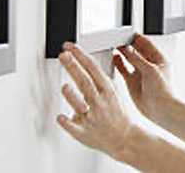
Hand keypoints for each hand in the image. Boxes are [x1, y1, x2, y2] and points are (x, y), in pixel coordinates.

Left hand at [56, 42, 139, 160]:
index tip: (69, 47)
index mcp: (106, 90)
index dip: (80, 56)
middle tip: (63, 56)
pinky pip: (74, 128)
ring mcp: (92, 118)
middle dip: (74, 68)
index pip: (92, 68)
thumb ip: (98, 78)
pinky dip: (67, 122)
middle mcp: (99, 103)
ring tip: (64, 86)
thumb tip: (85, 61)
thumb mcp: (112, 92)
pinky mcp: (84, 132)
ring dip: (73, 96)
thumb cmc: (115, 113)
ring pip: (81, 105)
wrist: (124, 137)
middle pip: (85, 82)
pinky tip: (60, 117)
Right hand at [114, 33, 173, 120]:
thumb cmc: (162, 90)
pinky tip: (114, 57)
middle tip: (118, 38)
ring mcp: (140, 73)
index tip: (127, 32)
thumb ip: (136, 59)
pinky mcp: (132, 82)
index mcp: (159, 59)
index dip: (137, 37)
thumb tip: (126, 49)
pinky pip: (123, 69)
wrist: (160, 109)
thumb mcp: (149, 70)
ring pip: (129, 58)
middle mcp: (149, 65)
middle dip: (128, 43)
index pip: (146, 44)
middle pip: (137, 50)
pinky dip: (118, 63)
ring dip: (122, 52)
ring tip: (114, 45)